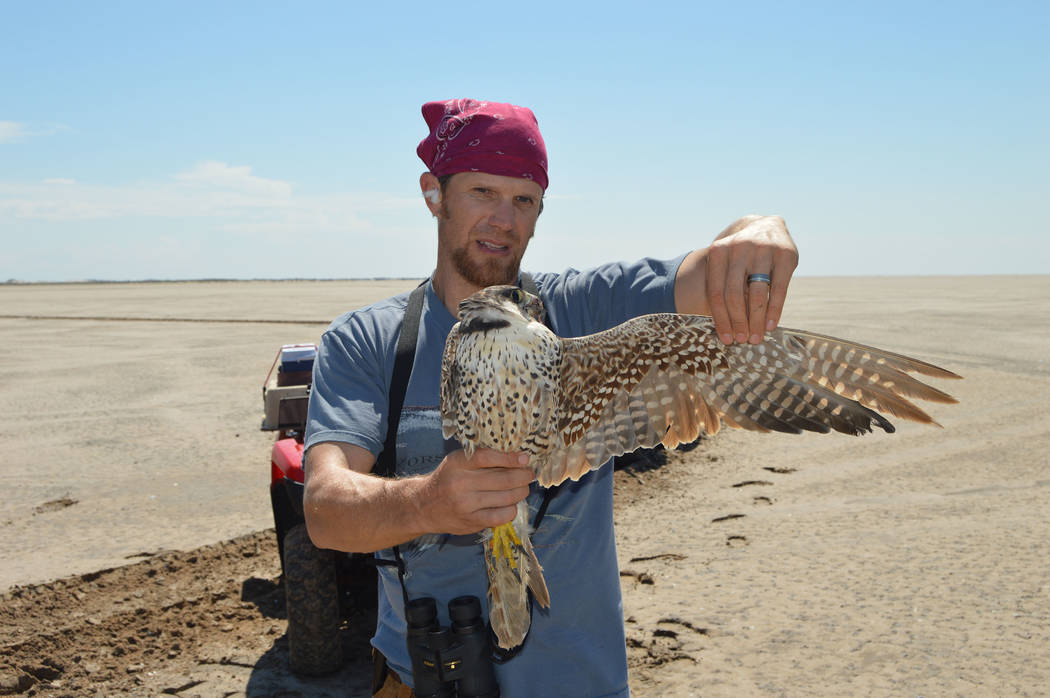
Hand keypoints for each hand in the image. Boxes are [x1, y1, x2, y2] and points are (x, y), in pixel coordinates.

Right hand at [420, 449, 534, 534]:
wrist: (423, 506)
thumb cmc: (447, 479)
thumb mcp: (457, 462)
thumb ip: (480, 458)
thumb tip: (516, 456)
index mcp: (457, 463)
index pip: (487, 458)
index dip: (510, 458)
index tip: (525, 458)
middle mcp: (460, 483)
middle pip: (503, 479)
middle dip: (523, 476)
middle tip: (529, 474)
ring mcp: (466, 505)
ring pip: (506, 497)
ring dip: (521, 492)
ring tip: (523, 488)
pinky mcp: (471, 522)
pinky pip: (501, 516)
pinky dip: (511, 509)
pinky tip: (510, 504)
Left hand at [704, 215, 797, 344]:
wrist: (766, 225)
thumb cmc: (739, 255)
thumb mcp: (725, 263)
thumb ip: (722, 287)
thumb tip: (723, 327)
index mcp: (718, 252)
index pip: (716, 292)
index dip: (720, 319)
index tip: (726, 338)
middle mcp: (739, 248)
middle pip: (734, 295)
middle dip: (738, 322)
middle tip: (742, 340)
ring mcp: (763, 249)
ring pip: (757, 294)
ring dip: (756, 320)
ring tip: (755, 337)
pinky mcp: (785, 254)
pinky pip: (779, 289)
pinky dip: (774, 310)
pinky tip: (770, 325)